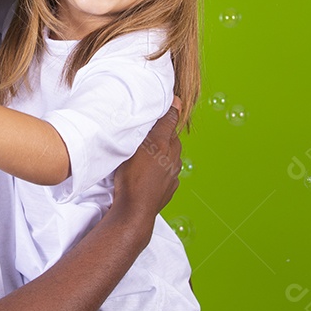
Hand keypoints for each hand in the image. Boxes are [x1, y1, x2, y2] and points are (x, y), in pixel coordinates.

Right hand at [110, 98, 181, 224]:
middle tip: (147, 134)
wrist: (135, 209)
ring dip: (162, 153)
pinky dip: (161, 170)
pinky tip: (148, 173)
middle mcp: (173, 158)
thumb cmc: (132, 176)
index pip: (170, 121)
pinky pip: (168, 173)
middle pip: (170, 139)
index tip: (169, 102)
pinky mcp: (170, 188)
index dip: (168, 111)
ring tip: (145, 155)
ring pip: (170, 157)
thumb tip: (178, 101)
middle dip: (162, 134)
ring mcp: (173, 174)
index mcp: (166, 144)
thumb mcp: (141, 143)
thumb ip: (161, 123)